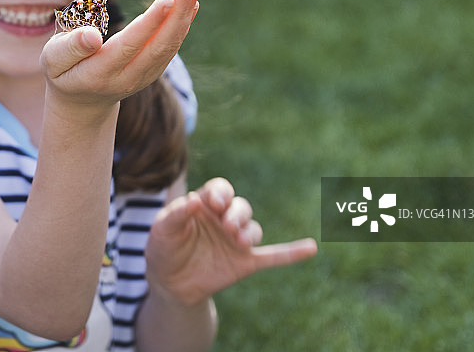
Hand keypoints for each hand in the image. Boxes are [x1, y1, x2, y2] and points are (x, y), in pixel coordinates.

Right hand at [41, 0, 200, 106]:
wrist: (82, 101)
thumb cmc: (63, 71)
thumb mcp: (54, 60)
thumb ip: (71, 48)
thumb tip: (92, 37)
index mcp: (98, 74)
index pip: (128, 47)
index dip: (149, 24)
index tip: (167, 0)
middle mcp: (127, 78)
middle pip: (157, 46)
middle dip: (176, 13)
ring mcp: (144, 76)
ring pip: (168, 46)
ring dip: (184, 15)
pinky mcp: (153, 70)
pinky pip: (171, 46)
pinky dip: (182, 23)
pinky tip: (191, 2)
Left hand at [145, 177, 316, 305]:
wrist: (168, 284)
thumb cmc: (163, 248)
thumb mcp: (162, 229)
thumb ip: (176, 214)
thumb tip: (194, 200)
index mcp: (205, 204)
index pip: (220, 189)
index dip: (220, 193)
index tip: (213, 203)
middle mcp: (224, 219)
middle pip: (241, 206)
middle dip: (237, 213)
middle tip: (227, 226)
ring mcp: (236, 241)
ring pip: (253, 229)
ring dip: (248, 231)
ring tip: (237, 240)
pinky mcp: (245, 262)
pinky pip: (273, 256)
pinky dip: (292, 253)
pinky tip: (311, 248)